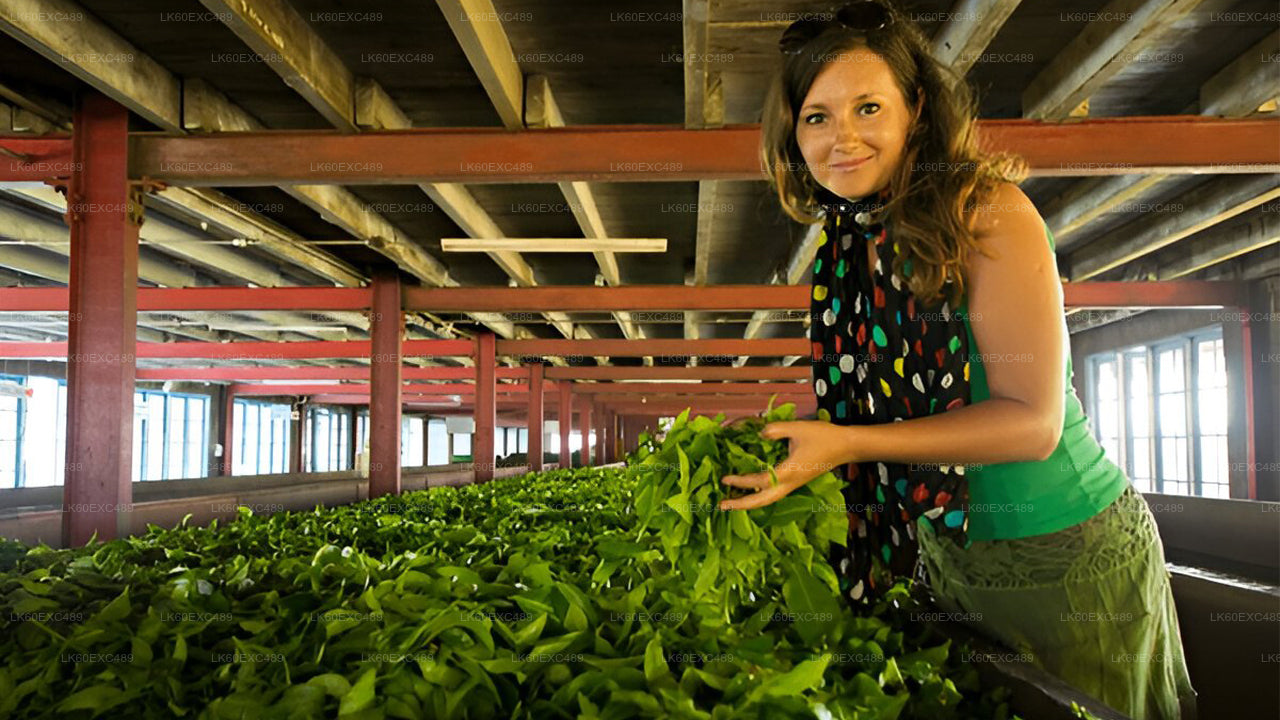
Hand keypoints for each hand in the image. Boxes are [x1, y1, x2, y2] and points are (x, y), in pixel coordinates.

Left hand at [718, 420, 854, 510]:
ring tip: (732, 501)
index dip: (741, 481)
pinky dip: (759, 495)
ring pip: (768, 500)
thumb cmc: (823, 436)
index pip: (760, 480)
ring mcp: (793, 485)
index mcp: (789, 472)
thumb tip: (760, 434)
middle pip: (762, 501)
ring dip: (750, 502)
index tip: (725, 479)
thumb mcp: (798, 428)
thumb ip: (776, 430)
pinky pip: (774, 493)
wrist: (846, 446)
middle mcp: (790, 483)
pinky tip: (751, 489)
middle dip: (741, 505)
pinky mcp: (796, 482)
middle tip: (722, 506)